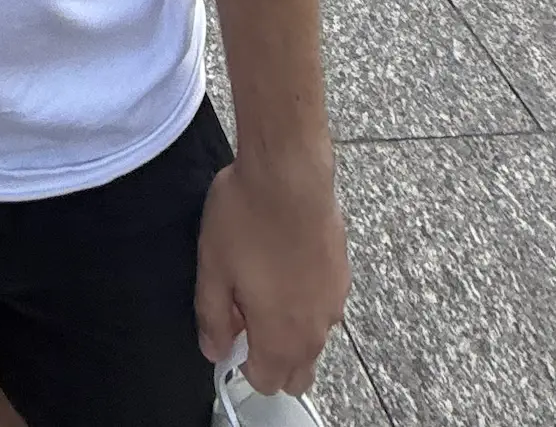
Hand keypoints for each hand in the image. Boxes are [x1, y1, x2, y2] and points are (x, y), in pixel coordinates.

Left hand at [194, 153, 347, 396]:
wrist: (290, 172)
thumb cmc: (246, 219)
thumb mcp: (213, 268)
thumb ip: (212, 318)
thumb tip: (214, 349)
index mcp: (282, 338)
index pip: (266, 382)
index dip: (241, 363)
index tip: (228, 329)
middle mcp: (316, 330)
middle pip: (298, 371)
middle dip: (271, 357)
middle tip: (244, 310)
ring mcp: (335, 301)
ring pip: (313, 338)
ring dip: (290, 327)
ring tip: (262, 278)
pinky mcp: (343, 272)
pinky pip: (323, 305)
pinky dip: (306, 300)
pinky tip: (285, 260)